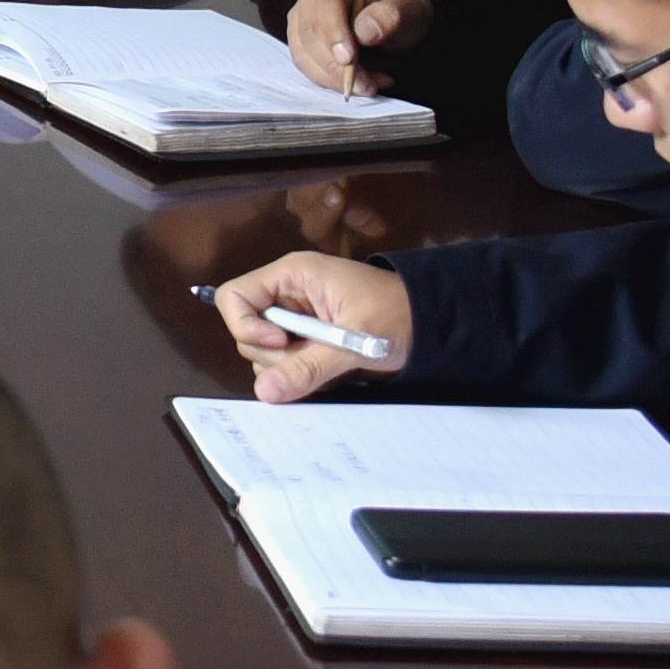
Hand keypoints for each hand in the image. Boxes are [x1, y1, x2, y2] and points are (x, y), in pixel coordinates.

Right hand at [207, 250, 408, 399]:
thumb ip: (308, 366)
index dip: (246, 326)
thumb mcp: (354, 342)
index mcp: (293, 276)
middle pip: (246, 330)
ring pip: (263, 352)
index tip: (280, 344)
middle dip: (273, 356)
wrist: (435, 324)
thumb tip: (264, 392)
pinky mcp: (306, 340)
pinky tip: (330, 372)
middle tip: (314, 361)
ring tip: (329, 366)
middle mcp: (286, 294)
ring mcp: (295, 319)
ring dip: (289, 369)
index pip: (234, 296)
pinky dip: (301, 375)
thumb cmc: (398, 316)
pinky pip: (284, 364)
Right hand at [285, 0, 434, 93]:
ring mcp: (301, 15)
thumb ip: (389, 16)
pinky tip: (359, 83)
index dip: (334, 32)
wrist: (392, 19)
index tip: (349, 60)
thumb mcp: (408, 9)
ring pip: (305, 53)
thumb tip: (364, 32)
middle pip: (312, 32)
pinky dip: (330, 81)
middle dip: (337, 66)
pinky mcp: (299, 38)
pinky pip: (306, 65)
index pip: (327, 2)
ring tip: (370, 86)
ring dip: (334, 78)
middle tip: (368, 86)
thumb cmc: (399, 10)